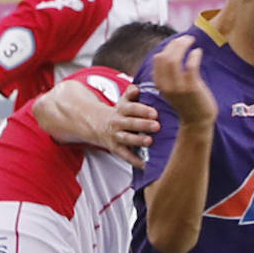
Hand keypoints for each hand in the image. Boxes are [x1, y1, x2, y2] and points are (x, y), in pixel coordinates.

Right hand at [32, 79, 157, 168]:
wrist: (96, 124)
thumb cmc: (119, 113)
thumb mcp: (123, 102)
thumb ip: (130, 94)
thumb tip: (137, 88)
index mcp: (121, 110)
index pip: (131, 108)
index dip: (142, 110)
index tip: (155, 113)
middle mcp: (117, 123)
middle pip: (131, 123)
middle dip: (143, 124)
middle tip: (157, 125)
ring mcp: (116, 136)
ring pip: (127, 138)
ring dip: (138, 140)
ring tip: (149, 141)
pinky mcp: (115, 148)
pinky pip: (125, 155)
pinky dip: (134, 161)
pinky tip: (144, 164)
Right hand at [152, 35, 217, 129]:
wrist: (197, 122)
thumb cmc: (188, 102)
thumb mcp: (172, 88)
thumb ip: (168, 74)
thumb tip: (167, 53)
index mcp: (160, 84)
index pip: (159, 58)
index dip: (169, 46)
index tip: (179, 42)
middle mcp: (166, 85)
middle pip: (165, 56)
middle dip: (176, 43)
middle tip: (187, 38)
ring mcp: (178, 87)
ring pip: (174, 59)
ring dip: (183, 45)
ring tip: (192, 41)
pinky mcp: (191, 88)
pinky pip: (190, 65)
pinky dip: (194, 55)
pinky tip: (198, 52)